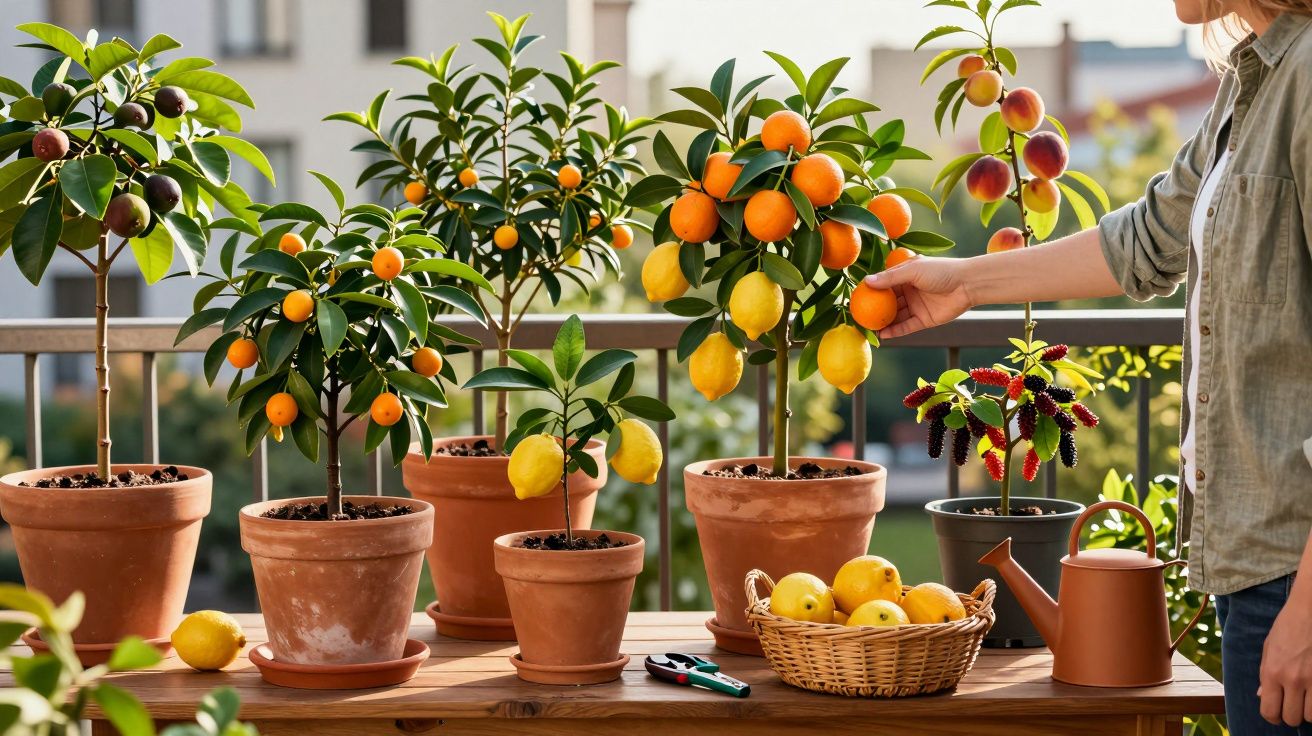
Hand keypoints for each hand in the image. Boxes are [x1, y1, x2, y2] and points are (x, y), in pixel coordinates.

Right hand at [862, 257, 973, 338]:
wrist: (968, 284)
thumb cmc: (941, 271)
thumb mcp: (913, 271)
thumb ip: (890, 278)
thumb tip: (866, 282)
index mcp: (906, 276)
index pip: (884, 284)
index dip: (870, 291)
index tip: (855, 299)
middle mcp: (909, 291)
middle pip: (888, 302)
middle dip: (874, 310)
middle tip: (858, 318)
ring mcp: (916, 306)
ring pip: (895, 316)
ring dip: (882, 323)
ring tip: (867, 330)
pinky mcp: (924, 319)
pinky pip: (906, 326)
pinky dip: (895, 331)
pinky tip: (883, 335)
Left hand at [1259, 594, 1311, 726]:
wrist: (1309, 612)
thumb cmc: (1287, 628)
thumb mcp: (1268, 649)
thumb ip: (1265, 675)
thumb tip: (1263, 696)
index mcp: (1272, 673)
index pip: (1270, 711)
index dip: (1272, 717)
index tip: (1276, 714)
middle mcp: (1293, 679)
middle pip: (1293, 718)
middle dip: (1291, 715)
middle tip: (1292, 706)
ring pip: (1311, 716)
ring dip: (1308, 711)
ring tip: (1305, 698)